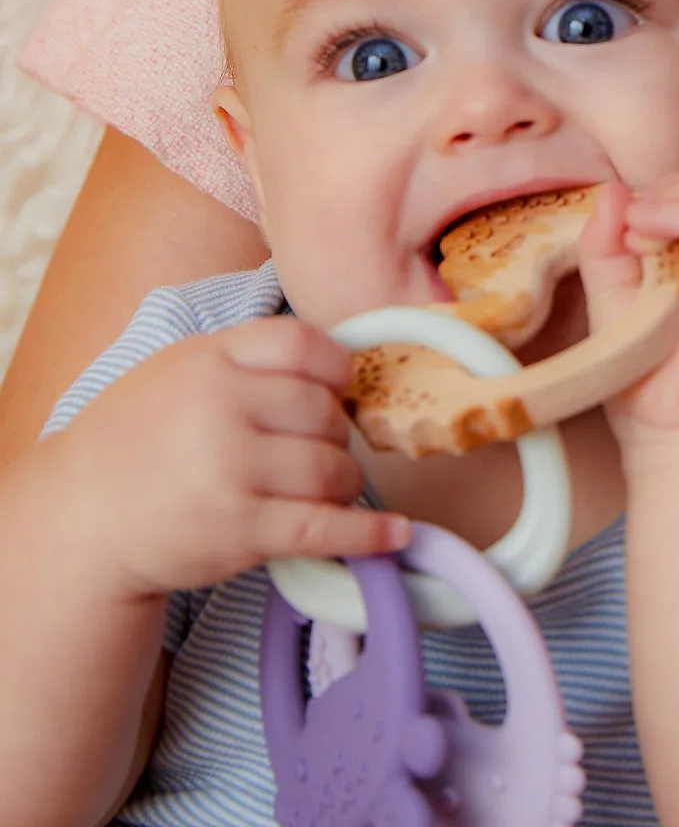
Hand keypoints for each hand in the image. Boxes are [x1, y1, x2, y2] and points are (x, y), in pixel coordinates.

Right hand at [53, 317, 409, 600]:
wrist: (82, 517)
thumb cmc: (141, 436)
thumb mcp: (183, 368)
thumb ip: (251, 357)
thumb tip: (342, 362)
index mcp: (211, 358)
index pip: (306, 345)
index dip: (336, 369)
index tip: (337, 389)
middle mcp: (222, 407)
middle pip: (326, 413)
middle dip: (334, 434)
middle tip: (315, 449)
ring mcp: (231, 470)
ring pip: (332, 468)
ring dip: (343, 481)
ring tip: (325, 487)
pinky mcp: (240, 530)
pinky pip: (324, 527)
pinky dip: (369, 534)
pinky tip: (396, 534)